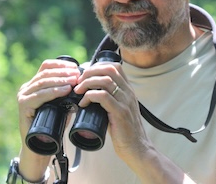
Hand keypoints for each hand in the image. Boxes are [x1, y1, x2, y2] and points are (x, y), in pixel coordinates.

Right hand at [17, 59, 80, 147]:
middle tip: (77, 75)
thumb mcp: (61, 106)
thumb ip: (67, 95)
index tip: (75, 67)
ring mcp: (23, 96)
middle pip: (45, 73)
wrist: (39, 146)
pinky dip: (53, 91)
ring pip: (42, 82)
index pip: (46, 66)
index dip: (61, 65)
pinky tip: (65, 90)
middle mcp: (26, 88)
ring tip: (74, 81)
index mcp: (34, 85)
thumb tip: (81, 84)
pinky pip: (39, 95)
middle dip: (63, 72)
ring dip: (60, 80)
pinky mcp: (23, 106)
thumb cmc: (51, 127)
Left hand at [73, 62, 195, 182]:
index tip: (86, 75)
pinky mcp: (120, 113)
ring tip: (78, 92)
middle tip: (79, 82)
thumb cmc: (125, 132)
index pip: (115, 67)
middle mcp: (128, 93)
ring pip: (105, 81)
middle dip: (90, 72)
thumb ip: (109, 100)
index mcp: (128, 90)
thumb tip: (89, 95)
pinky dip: (89, 96)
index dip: (98, 66)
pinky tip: (83, 104)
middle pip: (109, 69)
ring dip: (87, 83)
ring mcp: (125, 102)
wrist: (137, 148)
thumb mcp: (119, 110)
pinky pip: (103, 97)